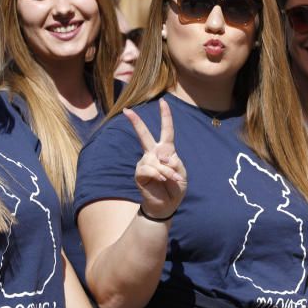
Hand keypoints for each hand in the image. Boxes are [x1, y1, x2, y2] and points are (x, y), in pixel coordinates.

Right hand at [125, 100, 186, 219]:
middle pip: (144, 135)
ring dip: (166, 171)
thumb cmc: (175, 187)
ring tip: (171, 179)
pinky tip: (161, 180)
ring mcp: (145, 163)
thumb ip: (174, 162)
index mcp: (166, 150)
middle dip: (135, 122)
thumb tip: (159, 156)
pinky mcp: (140, 174)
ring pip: (155, 159)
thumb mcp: (181, 173)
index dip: (165, 116)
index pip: (166, 130)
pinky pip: (148, 169)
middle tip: (126, 110)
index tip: (162, 101)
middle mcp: (153, 153)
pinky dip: (158, 174)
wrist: (167, 205)